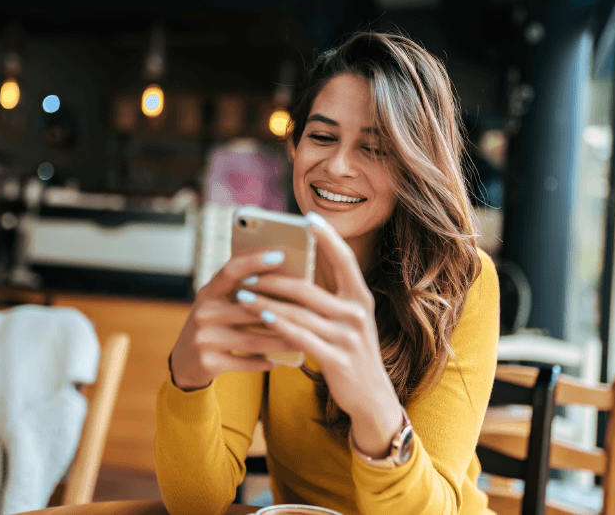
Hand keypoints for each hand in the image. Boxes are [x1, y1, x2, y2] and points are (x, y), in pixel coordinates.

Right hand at [169, 249, 301, 390]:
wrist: (185, 362)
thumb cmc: (215, 325)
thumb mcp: (220, 304)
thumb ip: (244, 291)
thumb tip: (288, 278)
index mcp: (208, 292)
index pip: (231, 270)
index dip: (254, 261)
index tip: (280, 255)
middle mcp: (203, 312)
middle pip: (248, 309)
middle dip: (281, 311)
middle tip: (310, 310)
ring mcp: (203, 339)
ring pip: (252, 340)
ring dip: (281, 341)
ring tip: (304, 340)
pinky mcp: (208, 363)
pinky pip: (246, 363)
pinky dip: (266, 363)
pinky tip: (281, 362)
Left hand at [235, 212, 402, 456]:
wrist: (372, 397)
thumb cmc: (352, 351)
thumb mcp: (349, 320)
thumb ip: (331, 296)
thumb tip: (298, 269)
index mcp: (361, 297)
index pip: (344, 260)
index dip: (327, 237)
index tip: (308, 218)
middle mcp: (357, 313)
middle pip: (309, 287)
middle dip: (275, 277)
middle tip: (249, 270)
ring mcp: (348, 337)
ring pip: (299, 312)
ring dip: (267, 302)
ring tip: (243, 294)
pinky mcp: (337, 358)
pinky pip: (300, 337)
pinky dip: (278, 325)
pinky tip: (260, 316)